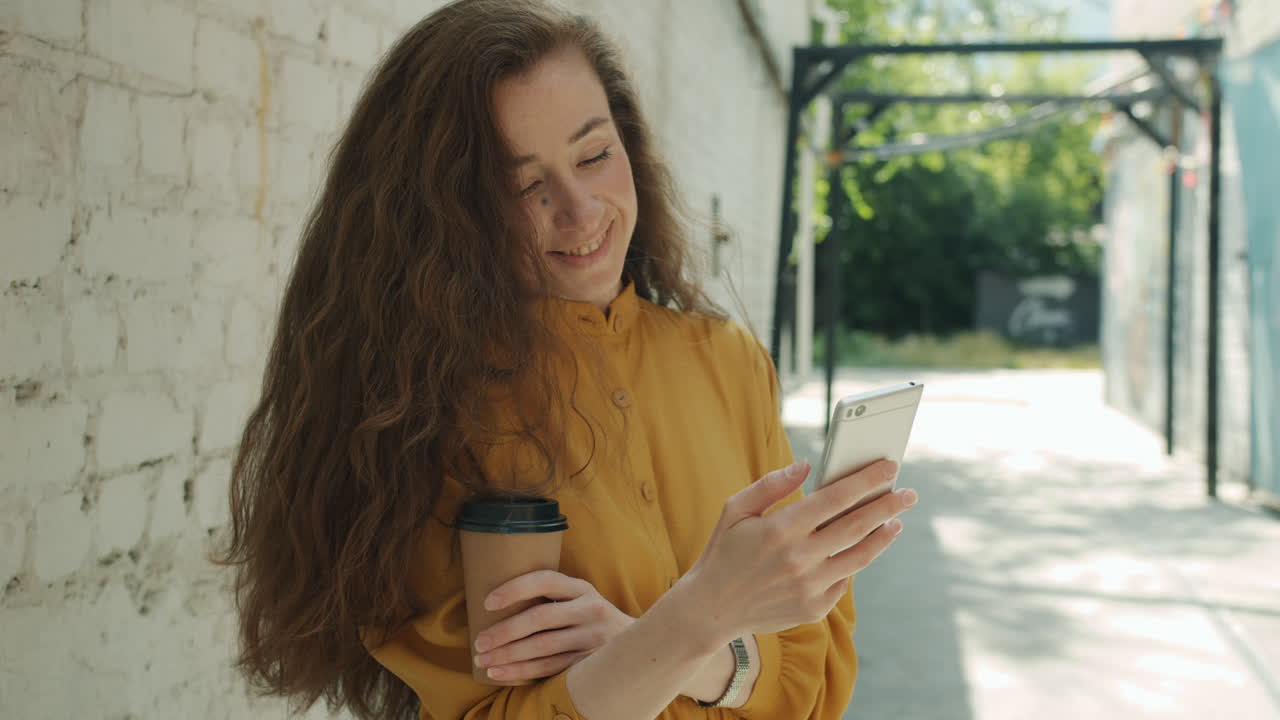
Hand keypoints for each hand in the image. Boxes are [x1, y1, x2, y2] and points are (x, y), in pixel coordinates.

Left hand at [473, 570, 634, 682]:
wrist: (636, 646)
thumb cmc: (591, 619)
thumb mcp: (581, 599)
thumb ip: (553, 597)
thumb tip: (498, 601)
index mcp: (582, 588)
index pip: (546, 580)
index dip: (515, 589)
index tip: (488, 602)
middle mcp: (590, 609)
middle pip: (540, 618)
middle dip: (505, 631)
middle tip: (479, 642)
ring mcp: (591, 637)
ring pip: (543, 647)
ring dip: (508, 655)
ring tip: (483, 661)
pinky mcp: (589, 661)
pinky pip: (550, 668)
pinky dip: (522, 671)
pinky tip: (500, 673)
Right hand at [682, 459, 915, 640]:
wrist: (711, 609)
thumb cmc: (724, 551)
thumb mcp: (735, 510)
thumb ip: (771, 485)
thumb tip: (806, 465)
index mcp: (780, 529)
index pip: (835, 498)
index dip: (866, 480)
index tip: (889, 467)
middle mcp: (799, 559)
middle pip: (857, 526)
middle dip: (888, 506)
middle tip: (909, 494)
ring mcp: (809, 587)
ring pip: (859, 557)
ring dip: (883, 536)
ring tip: (896, 522)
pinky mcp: (813, 608)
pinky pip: (844, 581)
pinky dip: (855, 561)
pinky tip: (862, 548)